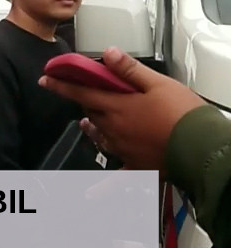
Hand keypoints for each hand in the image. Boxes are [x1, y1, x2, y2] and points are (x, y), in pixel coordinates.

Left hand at [39, 48, 204, 173]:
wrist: (202, 148)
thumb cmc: (184, 115)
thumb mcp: (159, 84)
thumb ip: (130, 70)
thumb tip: (108, 53)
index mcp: (118, 107)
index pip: (82, 93)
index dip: (62, 85)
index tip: (45, 79)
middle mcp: (115, 129)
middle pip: (92, 114)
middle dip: (85, 104)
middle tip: (84, 95)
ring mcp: (124, 149)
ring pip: (100, 138)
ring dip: (92, 129)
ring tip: (87, 122)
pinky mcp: (137, 166)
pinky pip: (116, 179)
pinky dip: (102, 187)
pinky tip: (90, 194)